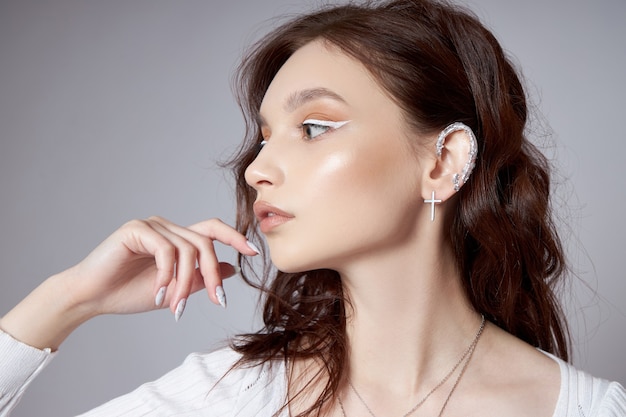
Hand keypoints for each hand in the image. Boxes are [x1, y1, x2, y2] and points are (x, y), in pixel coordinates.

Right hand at [68, 216, 258, 317]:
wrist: (91, 297)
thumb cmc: (127, 292)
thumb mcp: (174, 288)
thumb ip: (199, 278)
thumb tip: (232, 269)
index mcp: (176, 238)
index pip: (211, 229)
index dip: (234, 237)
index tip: (254, 252)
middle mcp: (166, 227)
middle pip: (204, 242)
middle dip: (213, 273)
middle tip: (216, 300)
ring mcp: (151, 225)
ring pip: (187, 249)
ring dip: (186, 282)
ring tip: (175, 306)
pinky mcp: (136, 229)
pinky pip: (166, 250)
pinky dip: (167, 275)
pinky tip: (158, 293)